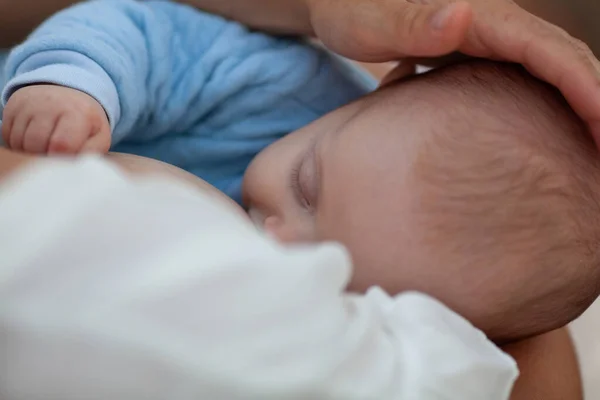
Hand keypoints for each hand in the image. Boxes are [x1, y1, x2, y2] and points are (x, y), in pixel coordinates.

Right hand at [2, 85, 110, 153]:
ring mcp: (29, 104)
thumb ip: (91, 153)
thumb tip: (76, 167)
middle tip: (55, 157)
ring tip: (46, 148)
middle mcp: (50, 104)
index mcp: (78, 113)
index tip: (64, 162)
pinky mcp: (12, 106)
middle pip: (36, 144)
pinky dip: (18, 145)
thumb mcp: (99, 136)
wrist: (68, 94)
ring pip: (19, 141)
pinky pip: (7, 135)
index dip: (60, 160)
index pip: (62, 144)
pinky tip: (33, 142)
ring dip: (29, 152)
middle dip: (44, 157)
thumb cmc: (86, 123)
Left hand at [307, 0, 599, 144]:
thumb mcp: (369, 21)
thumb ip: (410, 21)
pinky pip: (525, 78)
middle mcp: (489, 23)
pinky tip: (552, 135)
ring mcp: (485, 39)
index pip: (544, 47)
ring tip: (594, 150)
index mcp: (475, 15)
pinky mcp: (476, 54)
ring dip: (579, 104)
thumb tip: (459, 14)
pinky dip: (549, 103)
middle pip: (560, 58)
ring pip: (549, 69)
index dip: (582, 83)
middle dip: (595, 100)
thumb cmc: (347, 12)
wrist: (337, 5)